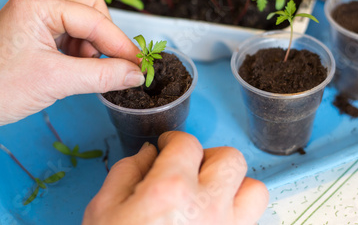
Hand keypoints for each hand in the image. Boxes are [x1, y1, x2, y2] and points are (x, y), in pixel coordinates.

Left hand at [0, 0, 144, 174]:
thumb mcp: (57, 81)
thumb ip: (103, 75)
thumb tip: (137, 73)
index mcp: (37, 5)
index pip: (93, 18)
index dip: (120, 43)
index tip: (140, 64)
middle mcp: (37, 4)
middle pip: (92, 12)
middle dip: (105, 41)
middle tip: (113, 68)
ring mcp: (35, 19)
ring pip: (84, 26)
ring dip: (93, 50)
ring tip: (86, 75)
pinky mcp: (35, 35)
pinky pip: (71, 38)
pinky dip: (81, 55)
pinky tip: (75, 73)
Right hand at [83, 131, 268, 224]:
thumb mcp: (103, 210)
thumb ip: (126, 172)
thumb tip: (148, 154)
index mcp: (170, 190)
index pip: (187, 143)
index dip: (174, 140)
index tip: (168, 147)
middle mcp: (207, 208)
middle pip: (231, 159)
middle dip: (209, 156)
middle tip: (190, 167)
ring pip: (255, 191)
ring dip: (234, 186)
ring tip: (210, 194)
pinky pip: (250, 223)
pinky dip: (236, 215)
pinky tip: (211, 221)